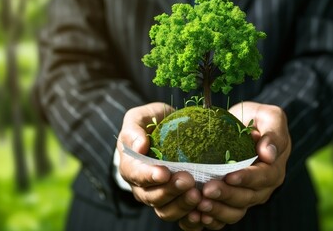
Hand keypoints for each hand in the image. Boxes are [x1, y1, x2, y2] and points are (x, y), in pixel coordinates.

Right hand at [117, 102, 201, 222]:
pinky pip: (180, 216)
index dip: (148, 176)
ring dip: (181, 205)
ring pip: (164, 210)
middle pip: (151, 196)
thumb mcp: (142, 117)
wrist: (170, 131)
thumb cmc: (153, 123)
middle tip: (188, 180)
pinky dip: (190, 216)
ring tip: (197, 195)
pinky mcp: (174, 203)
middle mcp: (141, 186)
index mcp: (130, 165)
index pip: (134, 174)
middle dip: (169, 190)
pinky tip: (202, 211)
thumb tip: (139, 146)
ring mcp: (157, 196)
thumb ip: (134, 128)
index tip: (164, 173)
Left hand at [185, 102, 290, 229]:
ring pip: (236, 210)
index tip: (230, 176)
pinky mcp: (232, 203)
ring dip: (218, 209)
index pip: (264, 177)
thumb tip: (269, 153)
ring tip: (200, 203)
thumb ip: (274, 132)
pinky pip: (223, 216)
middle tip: (207, 190)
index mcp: (274, 167)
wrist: (240, 127)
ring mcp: (248, 197)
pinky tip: (196, 215)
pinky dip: (211, 218)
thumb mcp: (269, 116)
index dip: (247, 178)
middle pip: (248, 197)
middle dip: (227, 195)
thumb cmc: (255, 119)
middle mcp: (263, 187)